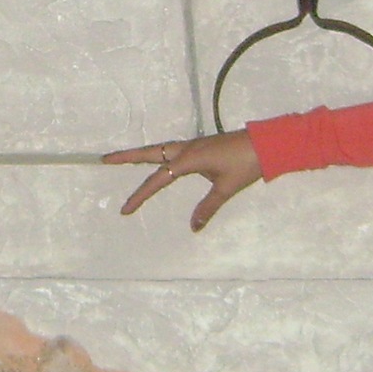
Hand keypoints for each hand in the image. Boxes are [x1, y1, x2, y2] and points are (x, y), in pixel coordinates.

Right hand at [106, 133, 262, 230]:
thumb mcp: (226, 188)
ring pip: (160, 149)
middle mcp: (187, 149)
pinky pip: (173, 150)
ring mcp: (193, 145)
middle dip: (127, 157)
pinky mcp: (201, 146)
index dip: (140, 196)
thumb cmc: (246, 165)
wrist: (267, 144)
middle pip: (150, 153)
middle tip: (105, 159)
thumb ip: (207, 208)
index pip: (158, 180)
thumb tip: (193, 227)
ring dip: (142, 154)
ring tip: (125, 158)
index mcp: (189, 160)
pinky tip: (160, 161)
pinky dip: (159, 154)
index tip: (125, 210)